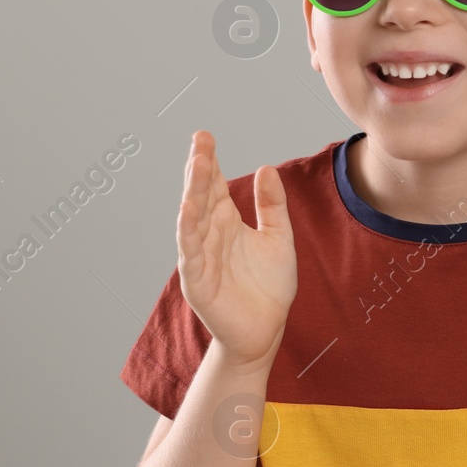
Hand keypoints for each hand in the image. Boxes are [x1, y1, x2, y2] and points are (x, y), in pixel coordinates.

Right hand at [177, 130, 296, 368]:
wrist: (266, 330)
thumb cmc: (269, 287)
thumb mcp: (279, 238)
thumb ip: (273, 205)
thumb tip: (266, 168)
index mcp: (226, 221)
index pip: (214, 185)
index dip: (209, 161)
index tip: (205, 136)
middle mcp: (209, 234)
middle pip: (201, 195)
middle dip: (199, 169)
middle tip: (200, 142)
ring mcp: (199, 256)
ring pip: (192, 218)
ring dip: (193, 192)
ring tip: (198, 165)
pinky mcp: (197, 280)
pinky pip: (190, 251)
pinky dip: (187, 230)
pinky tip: (188, 208)